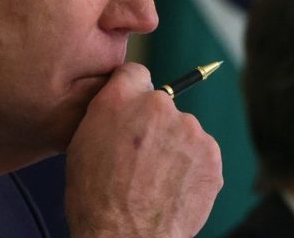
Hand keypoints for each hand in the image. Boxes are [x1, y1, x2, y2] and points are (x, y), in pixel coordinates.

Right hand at [64, 63, 222, 237]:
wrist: (125, 237)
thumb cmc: (95, 198)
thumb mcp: (82, 144)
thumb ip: (106, 113)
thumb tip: (121, 106)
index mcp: (122, 98)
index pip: (135, 73)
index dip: (132, 92)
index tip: (132, 110)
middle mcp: (158, 106)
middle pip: (162, 104)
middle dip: (154, 125)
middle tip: (141, 158)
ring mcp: (190, 129)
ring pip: (183, 130)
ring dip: (174, 147)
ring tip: (156, 180)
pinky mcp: (211, 155)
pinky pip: (201, 153)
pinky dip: (191, 167)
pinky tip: (172, 188)